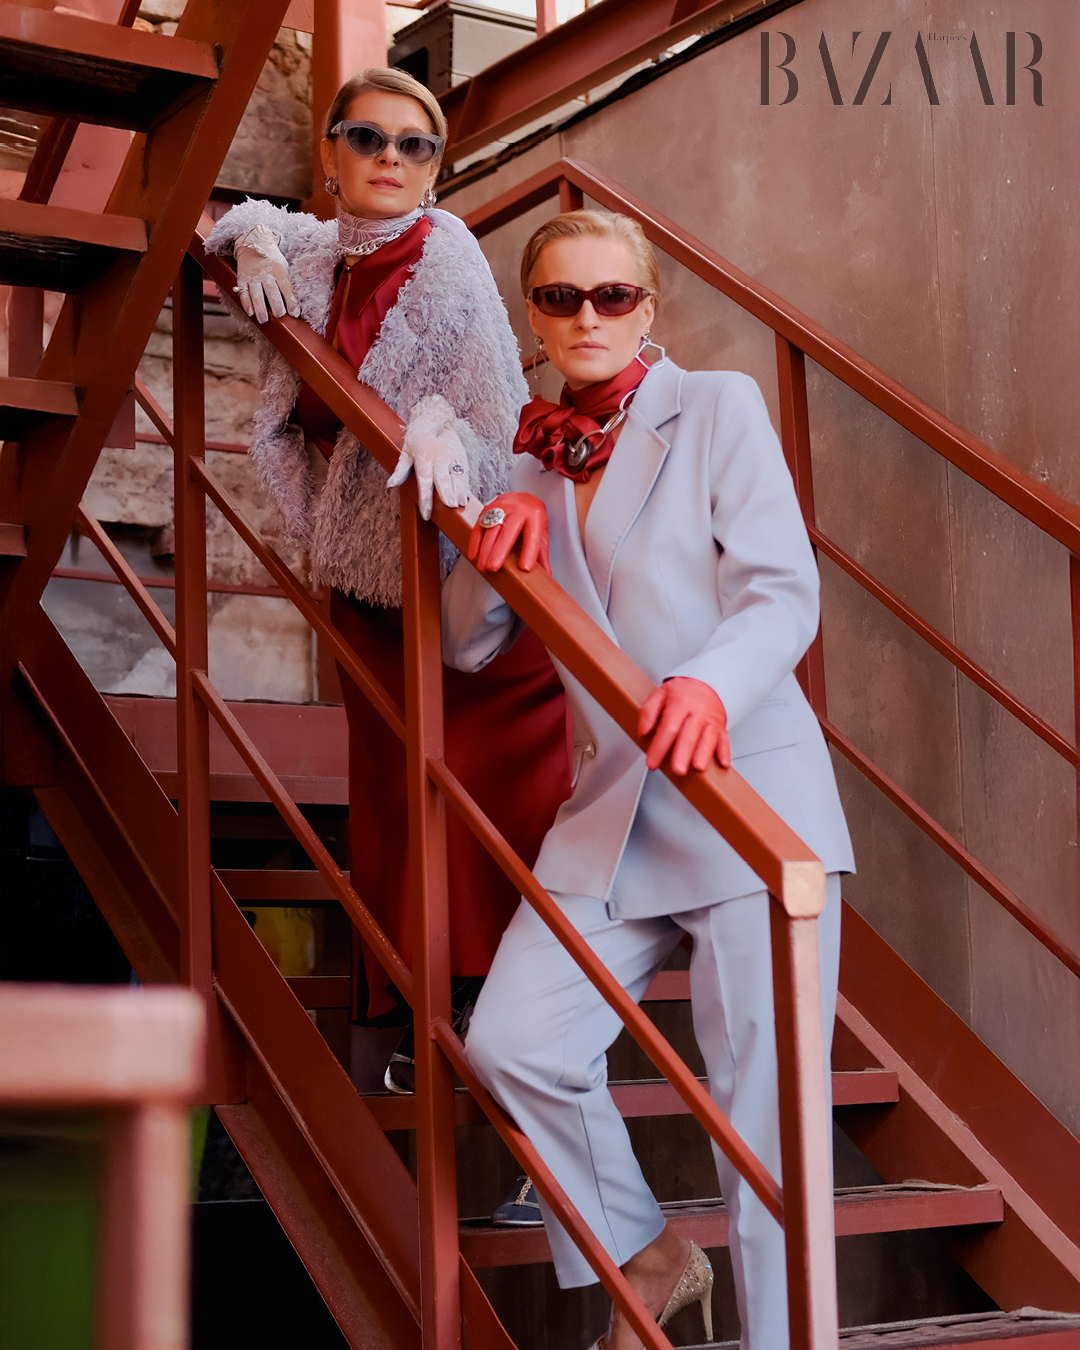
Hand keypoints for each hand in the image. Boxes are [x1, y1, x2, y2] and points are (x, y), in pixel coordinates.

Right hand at [233, 225, 300, 322]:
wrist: (254, 242)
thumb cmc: (272, 260)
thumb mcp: (284, 266)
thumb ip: (288, 282)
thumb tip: (295, 301)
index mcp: (279, 270)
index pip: (286, 288)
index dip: (291, 302)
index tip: (294, 313)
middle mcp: (265, 273)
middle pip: (272, 293)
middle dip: (276, 306)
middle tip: (279, 315)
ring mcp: (252, 277)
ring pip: (256, 295)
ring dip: (260, 309)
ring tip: (263, 320)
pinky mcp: (242, 279)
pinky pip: (243, 293)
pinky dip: (246, 304)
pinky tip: (251, 313)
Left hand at [387, 400, 469, 519]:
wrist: (436, 417)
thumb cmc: (418, 438)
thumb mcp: (405, 451)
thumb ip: (400, 469)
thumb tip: (390, 484)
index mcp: (423, 457)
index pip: (424, 481)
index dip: (426, 499)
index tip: (426, 514)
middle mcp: (439, 457)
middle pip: (444, 478)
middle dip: (447, 492)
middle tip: (450, 506)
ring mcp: (452, 456)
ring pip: (457, 476)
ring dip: (459, 491)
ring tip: (460, 504)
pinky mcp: (462, 456)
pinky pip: (465, 473)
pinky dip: (465, 486)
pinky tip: (465, 498)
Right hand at [467, 493, 550, 574]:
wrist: (523, 498)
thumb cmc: (532, 518)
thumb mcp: (541, 533)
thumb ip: (542, 554)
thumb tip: (546, 574)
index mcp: (535, 516)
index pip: (532, 536)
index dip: (529, 553)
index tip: (525, 568)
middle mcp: (518, 510)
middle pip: (508, 532)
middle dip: (499, 551)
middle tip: (493, 568)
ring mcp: (502, 507)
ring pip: (491, 529)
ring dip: (485, 550)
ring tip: (483, 566)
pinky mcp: (488, 509)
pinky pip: (479, 526)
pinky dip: (475, 542)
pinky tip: (474, 555)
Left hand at [638, 677, 730, 774]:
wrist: (706, 682)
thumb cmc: (682, 692)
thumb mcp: (660, 693)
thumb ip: (648, 711)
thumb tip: (643, 730)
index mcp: (680, 704)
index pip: (668, 728)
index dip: (659, 747)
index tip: (652, 762)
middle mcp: (697, 712)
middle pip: (689, 735)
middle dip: (683, 754)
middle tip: (677, 769)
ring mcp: (711, 720)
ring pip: (708, 738)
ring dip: (704, 754)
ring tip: (698, 767)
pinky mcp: (721, 727)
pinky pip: (725, 740)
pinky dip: (725, 752)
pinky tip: (723, 763)